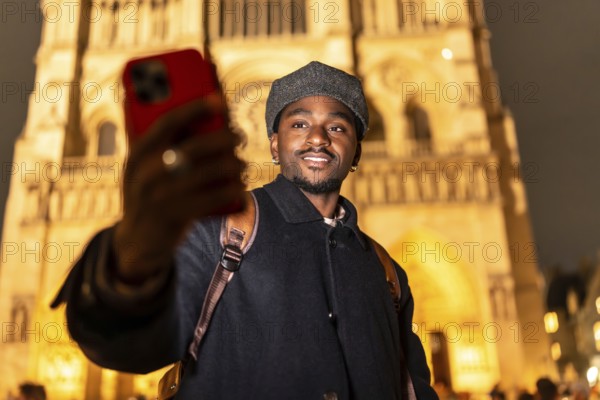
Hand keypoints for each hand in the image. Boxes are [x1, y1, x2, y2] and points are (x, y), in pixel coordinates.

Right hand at [113, 94, 244, 283]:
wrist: (137, 242)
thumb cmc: (150, 192)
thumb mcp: (143, 167)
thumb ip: (161, 143)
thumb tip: (197, 108)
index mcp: (137, 152)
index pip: (168, 122)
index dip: (196, 107)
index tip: (220, 98)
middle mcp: (146, 172)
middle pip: (195, 147)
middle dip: (224, 137)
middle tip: (239, 135)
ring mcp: (161, 196)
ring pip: (210, 172)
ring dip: (234, 164)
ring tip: (241, 164)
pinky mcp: (177, 216)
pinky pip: (215, 199)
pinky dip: (234, 191)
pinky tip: (241, 188)